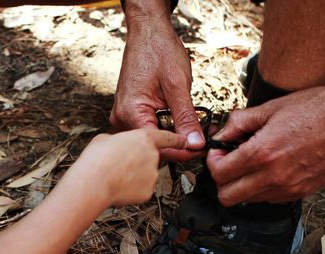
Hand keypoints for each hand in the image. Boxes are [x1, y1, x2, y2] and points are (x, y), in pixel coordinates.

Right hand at [80, 129, 186, 206]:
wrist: (94, 182)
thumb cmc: (97, 159)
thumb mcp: (105, 138)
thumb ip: (119, 140)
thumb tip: (118, 145)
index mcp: (144, 137)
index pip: (168, 137)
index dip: (177, 139)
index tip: (184, 141)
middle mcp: (153, 155)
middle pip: (153, 158)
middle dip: (141, 161)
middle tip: (121, 163)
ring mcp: (152, 175)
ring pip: (146, 175)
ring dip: (135, 175)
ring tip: (115, 175)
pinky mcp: (148, 192)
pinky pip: (141, 189)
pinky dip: (132, 189)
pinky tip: (118, 186)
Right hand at [111, 5, 204, 161]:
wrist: (148, 32)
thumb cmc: (158, 50)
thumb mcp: (178, 85)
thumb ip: (186, 118)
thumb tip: (195, 143)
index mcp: (130, 113)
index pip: (156, 145)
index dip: (180, 150)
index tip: (201, 149)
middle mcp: (121, 118)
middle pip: (152, 146)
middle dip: (178, 145)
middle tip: (202, 139)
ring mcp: (124, 117)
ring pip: (151, 140)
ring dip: (173, 137)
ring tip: (194, 131)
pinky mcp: (130, 113)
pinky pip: (148, 129)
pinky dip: (166, 129)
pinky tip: (180, 123)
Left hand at [206, 66, 324, 205]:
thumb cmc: (319, 108)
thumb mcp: (271, 108)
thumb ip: (240, 123)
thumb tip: (220, 134)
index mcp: (263, 153)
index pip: (219, 174)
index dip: (213, 162)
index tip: (218, 152)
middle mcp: (274, 176)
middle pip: (228, 197)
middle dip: (222, 180)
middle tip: (229, 162)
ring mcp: (289, 188)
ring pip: (248, 200)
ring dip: (243, 185)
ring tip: (253, 162)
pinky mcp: (302, 192)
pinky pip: (270, 198)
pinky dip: (263, 187)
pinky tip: (272, 167)